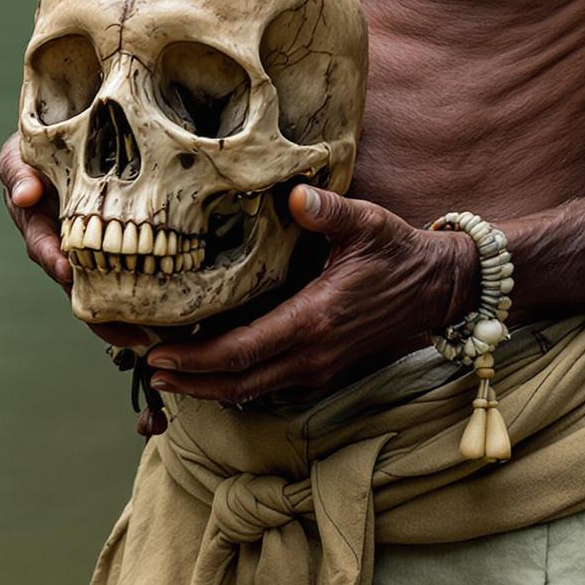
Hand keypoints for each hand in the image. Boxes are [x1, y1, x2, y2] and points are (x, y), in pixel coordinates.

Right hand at [0, 136, 151, 350]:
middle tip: (126, 332)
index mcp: (35, 224)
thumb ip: (19, 173)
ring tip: (146, 340)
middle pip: (76, 286)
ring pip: (99, 291)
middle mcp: (58, 246)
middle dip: (99, 314)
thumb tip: (25, 195)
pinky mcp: (107, 252)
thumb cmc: (38, 151)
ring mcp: (82, 253)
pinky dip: (134, 301)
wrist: (64, 146)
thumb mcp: (20, 156)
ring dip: (120, 318)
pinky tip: (158, 321)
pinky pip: (119, 278)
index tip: (67, 272)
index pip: (44, 247)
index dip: (55, 260)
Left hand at [145, 186, 473, 407]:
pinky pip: (270, 386)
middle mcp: (312, 355)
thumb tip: (296, 194)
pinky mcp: (324, 370)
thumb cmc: (397, 252)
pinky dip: (236, 383)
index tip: (157, 354)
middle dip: (190, 380)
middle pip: (237, 382)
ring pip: (252, 390)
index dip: (196, 358)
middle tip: (147, 368)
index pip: (242, 351)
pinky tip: (213, 369)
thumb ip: (329, 210)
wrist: (436, 289)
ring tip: (167, 374)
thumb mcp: (366, 222)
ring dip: (208, 387)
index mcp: (314, 320)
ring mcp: (319, 368)